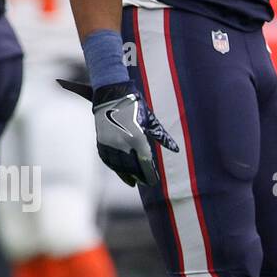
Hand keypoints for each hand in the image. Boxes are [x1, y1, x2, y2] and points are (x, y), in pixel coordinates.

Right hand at [58, 79, 179, 187]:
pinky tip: (119, 170)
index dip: (149, 174)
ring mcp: (110, 142)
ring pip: (118, 165)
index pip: (145, 163)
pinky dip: (114, 166)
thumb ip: (163, 137)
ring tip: (132, 181)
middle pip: (132, 167)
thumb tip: (175, 149)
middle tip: (145, 182)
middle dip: (139, 176)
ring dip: (125, 175)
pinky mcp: (101, 140)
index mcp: (138, 138)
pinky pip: (107, 159)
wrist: (112, 93)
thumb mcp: (151, 121)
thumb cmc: (135, 105)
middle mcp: (123, 143)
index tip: (153, 181)